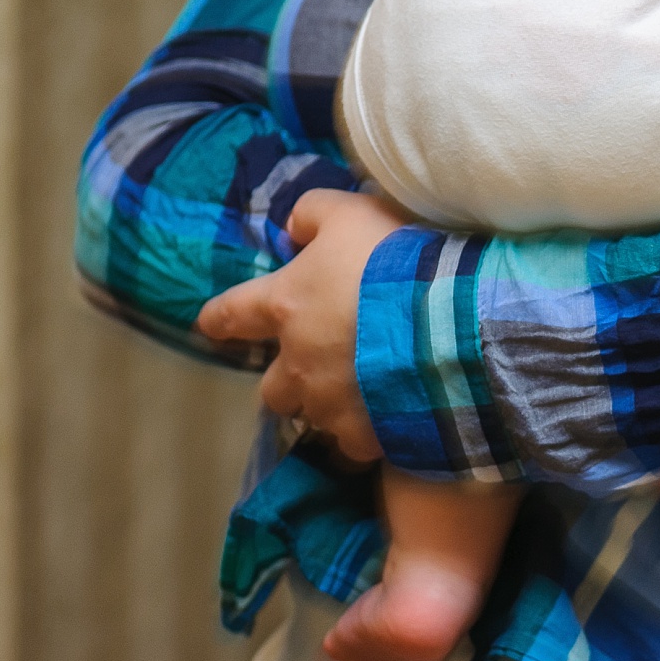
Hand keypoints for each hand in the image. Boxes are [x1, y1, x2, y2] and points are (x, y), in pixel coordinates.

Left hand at [197, 189, 408, 462]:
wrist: (448, 322)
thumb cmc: (393, 260)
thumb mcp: (350, 213)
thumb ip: (312, 215)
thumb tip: (293, 229)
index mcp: (285, 307)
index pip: (231, 313)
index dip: (219, 319)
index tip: (211, 325)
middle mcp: (297, 364)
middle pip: (272, 389)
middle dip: (288, 382)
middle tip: (318, 370)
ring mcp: (330, 405)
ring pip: (314, 418)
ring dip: (329, 408)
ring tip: (361, 399)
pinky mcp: (364, 436)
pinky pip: (354, 447)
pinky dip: (365, 437)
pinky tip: (386, 428)